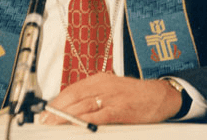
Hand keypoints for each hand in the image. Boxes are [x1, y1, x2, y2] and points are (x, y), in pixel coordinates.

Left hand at [40, 73, 181, 125]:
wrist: (160, 94)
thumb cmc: (134, 94)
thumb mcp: (110, 89)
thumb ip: (93, 96)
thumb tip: (72, 108)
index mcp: (97, 80)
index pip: (71, 90)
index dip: (56, 101)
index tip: (46, 111)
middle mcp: (102, 86)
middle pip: (73, 98)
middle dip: (56, 110)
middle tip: (45, 120)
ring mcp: (111, 97)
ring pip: (83, 106)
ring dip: (66, 116)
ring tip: (54, 124)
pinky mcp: (121, 109)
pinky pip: (101, 115)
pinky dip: (88, 121)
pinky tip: (78, 125)